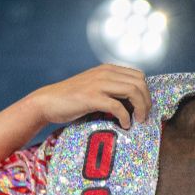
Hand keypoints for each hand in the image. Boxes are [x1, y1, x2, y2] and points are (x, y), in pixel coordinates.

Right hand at [19, 64, 151, 129]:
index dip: (145, 93)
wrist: (48, 101)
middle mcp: (105, 73)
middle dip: (146, 102)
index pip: (139, 76)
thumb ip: (112, 89)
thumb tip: (133, 103)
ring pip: (132, 91)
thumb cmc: (72, 99)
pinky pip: (117, 106)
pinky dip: (125, 117)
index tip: (143, 109)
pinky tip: (124, 125)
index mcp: (108, 69)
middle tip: (143, 117)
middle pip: (139, 83)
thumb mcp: (95, 87)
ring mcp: (98, 84)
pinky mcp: (91, 97)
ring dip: (140, 109)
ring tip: (137, 121)